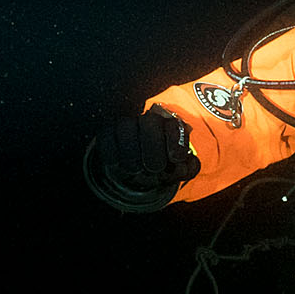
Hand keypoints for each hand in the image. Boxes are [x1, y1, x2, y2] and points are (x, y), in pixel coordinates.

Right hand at [85, 105, 200, 210]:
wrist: (140, 173)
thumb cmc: (163, 168)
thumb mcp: (180, 170)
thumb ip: (188, 168)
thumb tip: (183, 166)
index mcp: (170, 125)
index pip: (173, 124)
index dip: (175, 140)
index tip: (176, 158)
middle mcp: (149, 120)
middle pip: (150, 123)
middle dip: (153, 149)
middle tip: (155, 169)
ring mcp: (127, 125)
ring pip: (126, 128)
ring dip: (132, 154)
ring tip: (136, 170)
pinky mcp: (108, 134)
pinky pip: (106, 137)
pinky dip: (111, 154)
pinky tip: (117, 166)